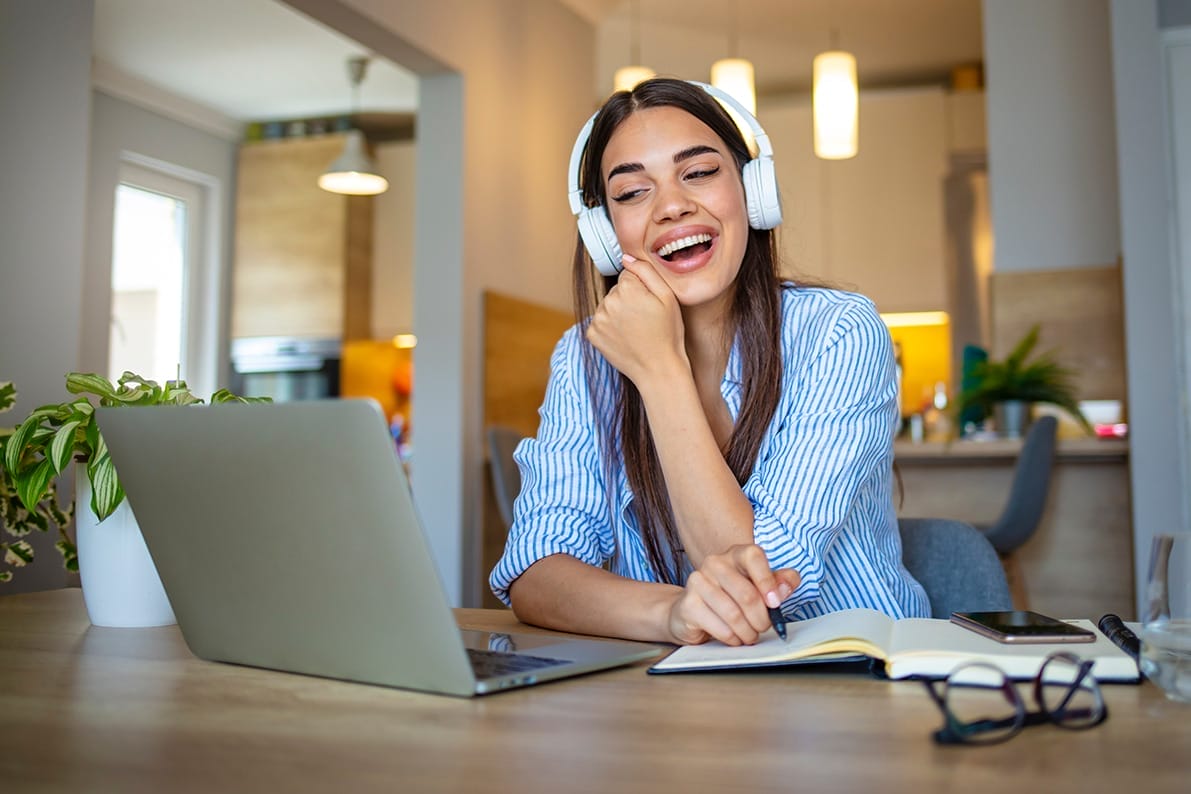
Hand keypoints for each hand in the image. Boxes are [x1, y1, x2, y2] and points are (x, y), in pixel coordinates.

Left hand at [585, 255, 686, 386]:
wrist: (658, 369)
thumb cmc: (668, 334)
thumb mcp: (667, 297)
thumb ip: (646, 271)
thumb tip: (626, 258)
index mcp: (626, 288)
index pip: (629, 276)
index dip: (642, 289)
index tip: (650, 305)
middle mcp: (608, 301)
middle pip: (617, 291)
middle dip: (629, 300)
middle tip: (645, 320)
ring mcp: (598, 319)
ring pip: (608, 306)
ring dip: (618, 314)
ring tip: (636, 330)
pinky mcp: (592, 334)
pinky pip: (600, 322)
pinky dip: (610, 328)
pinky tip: (624, 338)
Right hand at [665, 544, 799, 645]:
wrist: (693, 609)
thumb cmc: (732, 596)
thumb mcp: (760, 586)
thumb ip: (780, 583)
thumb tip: (784, 589)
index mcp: (735, 554)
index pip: (753, 556)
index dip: (767, 581)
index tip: (775, 604)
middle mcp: (715, 563)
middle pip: (747, 594)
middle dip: (761, 619)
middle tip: (763, 627)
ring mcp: (698, 582)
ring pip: (734, 614)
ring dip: (748, 632)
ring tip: (750, 635)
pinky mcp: (688, 604)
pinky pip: (720, 627)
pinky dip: (732, 638)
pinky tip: (734, 637)